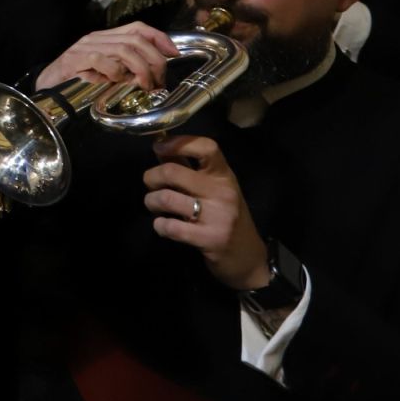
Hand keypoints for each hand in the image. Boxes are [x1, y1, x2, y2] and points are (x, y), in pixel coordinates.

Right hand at [34, 22, 179, 93]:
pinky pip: (103, 60)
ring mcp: (84, 47)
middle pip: (136, 39)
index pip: (138, 28)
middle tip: (159, 81)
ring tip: (144, 86)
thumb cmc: (76, 83)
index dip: (159, 38)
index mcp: (105, 38)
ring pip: (124, 49)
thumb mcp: (105, 73)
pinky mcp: (74, 60)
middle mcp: (96, 38)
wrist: (44, 89)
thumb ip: (125, 69)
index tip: (174, 53)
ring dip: (141, 69)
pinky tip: (117, 82)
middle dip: (155, 60)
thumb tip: (154, 76)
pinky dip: (116, 72)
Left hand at [143, 135, 271, 291]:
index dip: (178, 142)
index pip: (205, 147)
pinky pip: (170, 227)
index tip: (159, 146)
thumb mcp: (214, 189)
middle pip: (172, 171)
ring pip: (165, 198)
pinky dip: (159, 226)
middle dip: (151, 177)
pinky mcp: (208, 239)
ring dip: (150, 202)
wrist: (248, 258)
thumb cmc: (226, 218)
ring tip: (154, 207)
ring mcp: (217, 216)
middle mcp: (222, 191)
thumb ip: (188, 168)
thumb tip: (160, 147)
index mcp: (224, 175)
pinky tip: (163, 226)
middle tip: (150, 185)